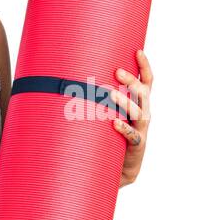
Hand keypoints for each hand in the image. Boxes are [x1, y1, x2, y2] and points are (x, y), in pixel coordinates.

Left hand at [110, 48, 152, 187]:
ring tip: (110, 94)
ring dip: (124, 102)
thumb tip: (71, 79)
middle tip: (117, 71)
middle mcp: (144, 114)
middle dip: (131, 81)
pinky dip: (123, 128)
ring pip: (138, 113)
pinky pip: (133, 136)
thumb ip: (99, 99)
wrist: (120, 169)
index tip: (137, 51)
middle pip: (142, 93)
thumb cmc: (111, 136)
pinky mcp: (137, 146)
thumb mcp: (108, 114)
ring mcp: (141, 130)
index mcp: (140, 104)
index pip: (147, 82)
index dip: (144, 66)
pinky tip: (114, 123)